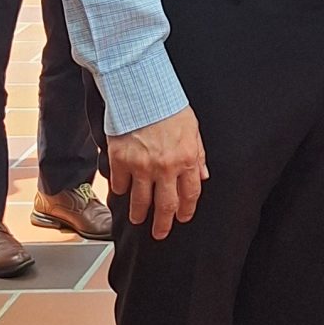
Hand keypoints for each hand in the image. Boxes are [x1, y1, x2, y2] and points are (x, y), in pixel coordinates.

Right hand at [108, 107, 206, 238]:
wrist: (141, 91)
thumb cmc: (168, 106)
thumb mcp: (193, 129)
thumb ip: (198, 155)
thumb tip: (203, 175)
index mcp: (186, 160)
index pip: (190, 194)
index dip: (186, 210)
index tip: (183, 218)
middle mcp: (165, 168)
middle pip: (166, 205)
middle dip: (163, 223)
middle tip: (160, 233)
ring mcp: (141, 167)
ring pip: (140, 201)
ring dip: (139, 214)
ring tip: (138, 219)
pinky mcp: (120, 161)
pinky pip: (120, 184)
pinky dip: (121, 191)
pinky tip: (122, 193)